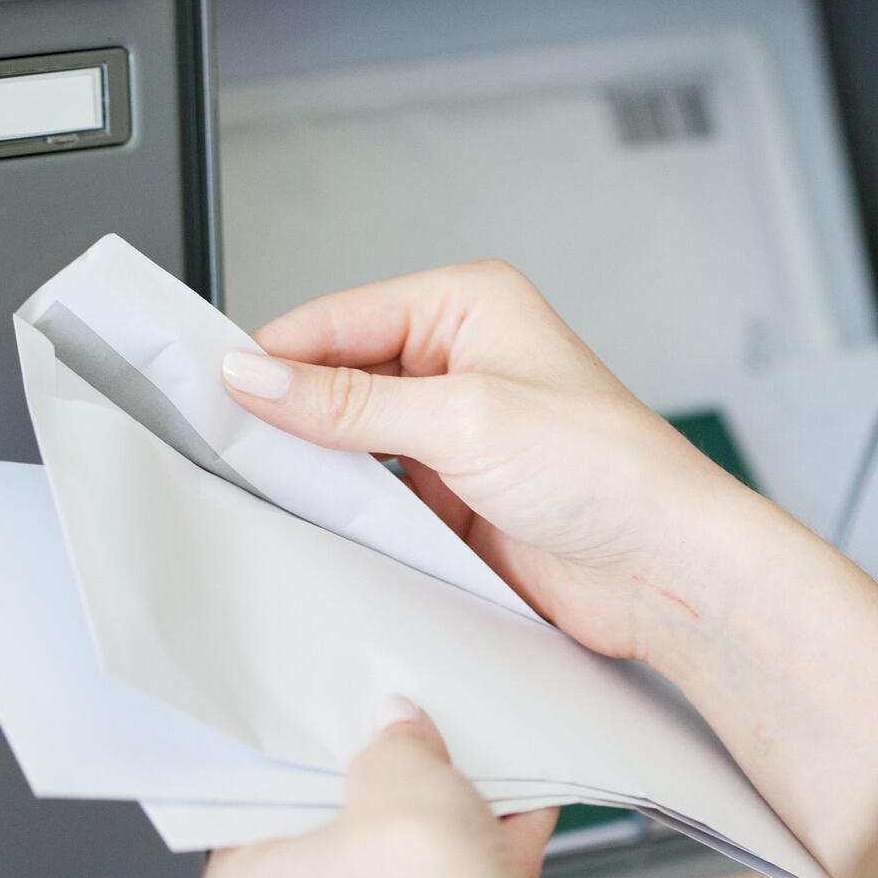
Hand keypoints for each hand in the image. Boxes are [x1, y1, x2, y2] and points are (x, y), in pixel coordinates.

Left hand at [195, 696, 611, 877]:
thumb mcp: (396, 769)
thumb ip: (393, 745)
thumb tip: (398, 729)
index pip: (254, 834)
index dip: (305, 789)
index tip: (339, 762)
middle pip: (333, 871)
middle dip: (383, 823)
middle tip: (414, 777)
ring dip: (442, 852)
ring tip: (482, 796)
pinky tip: (520, 828)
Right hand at [220, 260, 768, 662]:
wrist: (664, 570)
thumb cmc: (609, 470)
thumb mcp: (465, 420)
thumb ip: (350, 403)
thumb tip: (257, 376)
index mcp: (468, 306)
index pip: (339, 318)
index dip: (275, 355)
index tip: (213, 393)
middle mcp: (460, 361)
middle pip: (337, 379)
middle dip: (291, 416)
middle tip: (230, 450)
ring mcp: (454, 434)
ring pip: (349, 443)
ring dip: (318, 470)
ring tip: (270, 492)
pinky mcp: (453, 500)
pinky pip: (374, 498)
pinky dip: (346, 514)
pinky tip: (319, 529)